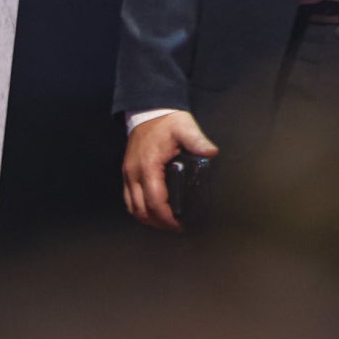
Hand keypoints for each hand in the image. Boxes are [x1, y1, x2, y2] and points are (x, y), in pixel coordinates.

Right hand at [121, 110, 217, 232]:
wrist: (148, 110)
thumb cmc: (165, 121)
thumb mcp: (184, 127)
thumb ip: (197, 140)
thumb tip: (211, 152)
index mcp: (148, 166)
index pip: (155, 202)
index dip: (167, 218)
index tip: (181, 225)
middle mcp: (134, 173)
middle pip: (142, 210)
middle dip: (159, 223)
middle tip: (177, 228)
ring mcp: (128, 174)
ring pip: (133, 208)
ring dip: (148, 219)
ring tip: (166, 223)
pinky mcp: (126, 173)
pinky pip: (129, 199)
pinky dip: (140, 210)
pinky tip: (153, 211)